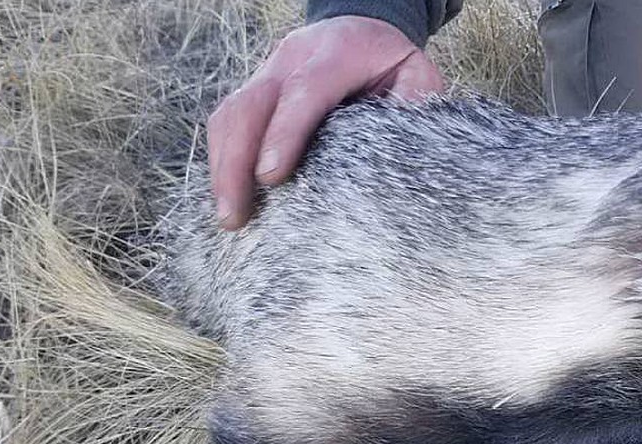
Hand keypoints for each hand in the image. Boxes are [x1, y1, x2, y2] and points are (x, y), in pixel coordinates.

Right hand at [207, 16, 443, 229]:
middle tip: (234, 216)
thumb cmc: (393, 62)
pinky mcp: (256, 91)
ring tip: (229, 217)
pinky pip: (229, 122)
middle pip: (251, 106)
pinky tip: (231, 196)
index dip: (284, 134)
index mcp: (337, 53)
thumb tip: (399, 156)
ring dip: (223, 167)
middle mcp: (292, 58)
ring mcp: (267, 72)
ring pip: (231, 114)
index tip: (271, 177)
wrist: (365, 27)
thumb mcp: (417, 76)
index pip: (303, 92)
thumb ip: (412, 109)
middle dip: (237, 162)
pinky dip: (225, 159)